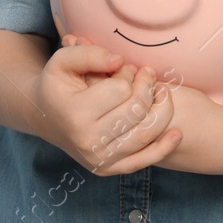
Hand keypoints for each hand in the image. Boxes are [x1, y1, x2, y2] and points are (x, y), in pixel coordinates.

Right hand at [30, 36, 179, 175]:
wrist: (45, 117)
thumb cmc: (57, 84)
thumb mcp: (63, 61)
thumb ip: (90, 53)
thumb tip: (120, 60)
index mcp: (75, 114)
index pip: (120, 91)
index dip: (128, 73)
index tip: (125, 67)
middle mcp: (87, 141)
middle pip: (136, 111)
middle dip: (147, 86)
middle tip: (148, 73)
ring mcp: (99, 159)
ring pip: (146, 134)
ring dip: (162, 110)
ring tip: (161, 92)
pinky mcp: (108, 168)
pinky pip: (144, 160)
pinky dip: (164, 147)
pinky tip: (177, 133)